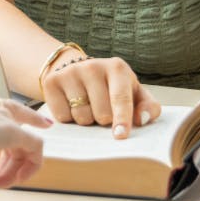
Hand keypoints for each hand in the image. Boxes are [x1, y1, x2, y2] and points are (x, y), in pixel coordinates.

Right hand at [0, 93, 50, 195]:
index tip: (43, 123)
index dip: (24, 117)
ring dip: (7, 173)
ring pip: (22, 146)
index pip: (2, 107)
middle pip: (13, 133)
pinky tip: (16, 181)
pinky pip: (34, 149)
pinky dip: (28, 168)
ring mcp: (3, 117)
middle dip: (5, 164)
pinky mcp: (12, 131)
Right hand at [42, 55, 161, 138]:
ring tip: (88, 106)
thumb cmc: (112, 88)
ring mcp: (70, 72)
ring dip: (87, 120)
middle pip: (101, 113)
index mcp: (117, 68)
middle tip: (103, 110)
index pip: (121, 97)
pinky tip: (72, 105)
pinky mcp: (52, 81)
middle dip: (104, 120)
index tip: (120, 135)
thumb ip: (147, 106)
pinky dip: (68, 118)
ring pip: (81, 116)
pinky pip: (62, 116)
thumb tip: (143, 118)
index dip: (122, 118)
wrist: (79, 72)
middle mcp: (92, 66)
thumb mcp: (134, 93)